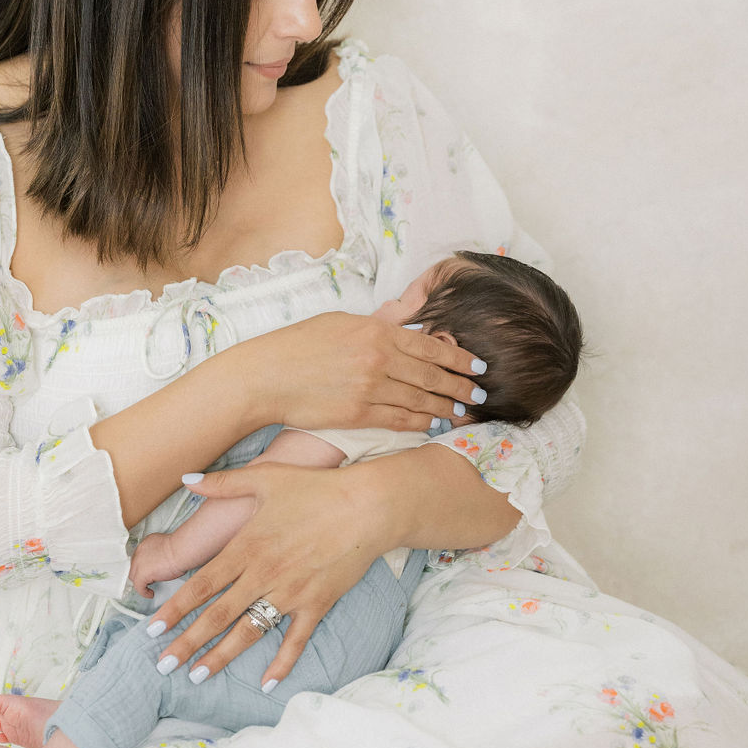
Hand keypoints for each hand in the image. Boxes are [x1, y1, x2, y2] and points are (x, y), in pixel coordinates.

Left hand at [128, 531, 180, 597]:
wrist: (181, 550)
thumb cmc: (181, 548)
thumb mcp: (168, 547)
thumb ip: (161, 553)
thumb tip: (164, 562)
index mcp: (146, 543)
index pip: (139, 556)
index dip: (144, 564)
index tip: (150, 569)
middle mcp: (140, 552)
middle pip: (134, 566)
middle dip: (140, 573)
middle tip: (150, 579)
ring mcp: (138, 563)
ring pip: (134, 576)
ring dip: (140, 582)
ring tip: (149, 586)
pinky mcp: (141, 574)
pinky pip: (138, 587)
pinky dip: (144, 592)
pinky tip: (150, 594)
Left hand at [142, 461, 385, 687]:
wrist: (366, 506)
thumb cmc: (315, 488)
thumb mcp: (265, 477)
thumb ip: (222, 483)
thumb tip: (185, 478)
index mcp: (246, 547)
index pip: (201, 585)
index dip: (175, 609)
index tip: (153, 629)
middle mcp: (263, 574)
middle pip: (216, 616)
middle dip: (187, 642)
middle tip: (164, 664)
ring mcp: (290, 593)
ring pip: (248, 632)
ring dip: (221, 657)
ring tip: (198, 675)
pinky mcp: (316, 604)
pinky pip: (295, 640)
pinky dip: (281, 663)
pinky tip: (267, 683)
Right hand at [251, 309, 484, 434]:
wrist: (266, 376)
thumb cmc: (298, 345)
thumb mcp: (340, 323)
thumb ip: (375, 327)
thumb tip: (404, 330)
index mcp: (377, 331)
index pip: (430, 345)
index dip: (458, 358)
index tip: (477, 366)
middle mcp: (379, 359)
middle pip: (432, 375)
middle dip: (461, 386)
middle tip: (481, 394)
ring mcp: (370, 388)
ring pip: (421, 400)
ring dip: (447, 407)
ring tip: (464, 412)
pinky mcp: (359, 414)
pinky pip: (400, 420)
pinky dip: (421, 423)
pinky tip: (434, 424)